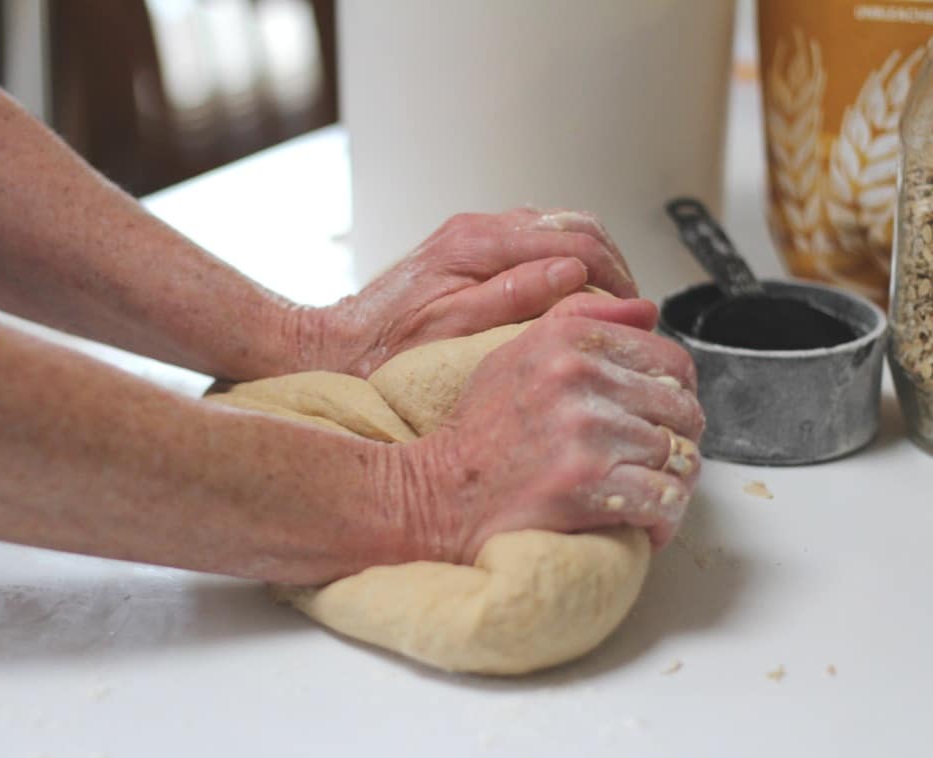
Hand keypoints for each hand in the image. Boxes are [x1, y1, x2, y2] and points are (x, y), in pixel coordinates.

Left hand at [316, 208, 636, 376]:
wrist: (337, 345)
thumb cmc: (387, 350)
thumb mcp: (456, 333)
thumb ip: (516, 297)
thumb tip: (574, 276)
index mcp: (477, 245)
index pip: (575, 241)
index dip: (616, 276)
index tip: (633, 309)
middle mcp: (477, 230)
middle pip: (574, 225)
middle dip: (611, 263)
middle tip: (627, 307)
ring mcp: (473, 234)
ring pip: (557, 228)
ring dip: (589, 261)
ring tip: (603, 303)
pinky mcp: (468, 247)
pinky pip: (532, 241)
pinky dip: (561, 262)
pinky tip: (566, 295)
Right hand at [395, 292, 704, 562]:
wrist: (439, 492)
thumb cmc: (478, 432)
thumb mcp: (516, 353)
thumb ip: (580, 320)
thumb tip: (647, 310)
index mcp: (569, 340)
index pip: (672, 362)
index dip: (676, 396)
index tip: (660, 419)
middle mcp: (578, 377)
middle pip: (683, 411)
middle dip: (676, 442)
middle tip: (652, 462)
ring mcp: (585, 432)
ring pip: (679, 458)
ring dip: (669, 484)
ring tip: (643, 493)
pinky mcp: (587, 484)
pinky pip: (664, 499)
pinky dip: (663, 519)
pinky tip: (644, 523)